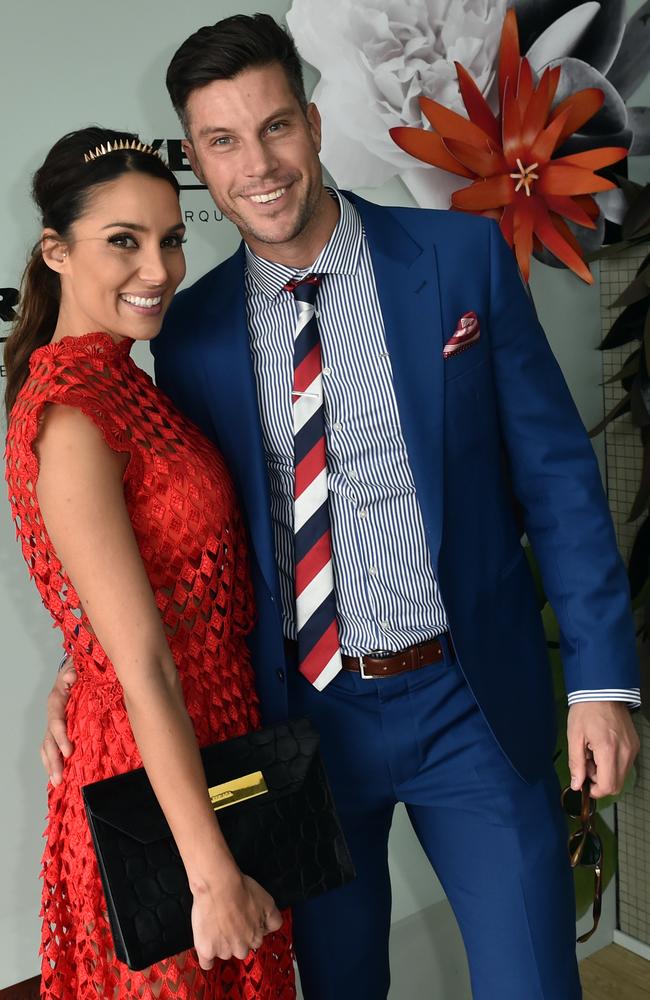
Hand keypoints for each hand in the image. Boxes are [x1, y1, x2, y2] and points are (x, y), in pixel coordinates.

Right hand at [41, 664, 76, 784]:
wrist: (79, 670)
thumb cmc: (79, 670)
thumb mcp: (76, 666)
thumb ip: (73, 670)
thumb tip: (70, 676)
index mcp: (56, 700)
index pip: (56, 722)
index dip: (60, 737)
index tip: (69, 751)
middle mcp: (53, 715)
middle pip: (48, 740)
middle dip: (53, 760)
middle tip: (59, 777)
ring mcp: (56, 724)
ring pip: (48, 747)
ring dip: (51, 765)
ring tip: (57, 782)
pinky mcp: (62, 731)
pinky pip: (53, 748)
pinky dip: (54, 762)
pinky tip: (59, 776)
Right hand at [191, 871, 282, 969]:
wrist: (218, 886)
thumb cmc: (241, 889)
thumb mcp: (267, 902)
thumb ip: (273, 920)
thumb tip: (269, 929)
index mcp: (256, 938)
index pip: (255, 941)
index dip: (249, 929)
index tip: (243, 920)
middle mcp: (242, 948)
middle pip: (240, 949)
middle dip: (236, 939)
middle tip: (229, 921)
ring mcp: (224, 951)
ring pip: (224, 953)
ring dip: (221, 944)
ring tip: (215, 924)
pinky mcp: (206, 951)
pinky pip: (207, 963)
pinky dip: (207, 957)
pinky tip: (207, 948)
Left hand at [567, 701, 639, 797]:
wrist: (601, 691)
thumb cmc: (586, 710)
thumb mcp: (574, 737)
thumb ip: (576, 764)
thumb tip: (577, 784)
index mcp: (608, 749)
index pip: (608, 786)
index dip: (595, 791)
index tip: (584, 784)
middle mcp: (625, 751)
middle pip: (616, 785)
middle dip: (599, 781)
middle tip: (586, 764)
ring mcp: (632, 748)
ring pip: (621, 775)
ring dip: (605, 772)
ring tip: (592, 753)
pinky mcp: (634, 745)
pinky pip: (625, 764)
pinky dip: (612, 763)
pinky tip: (601, 748)